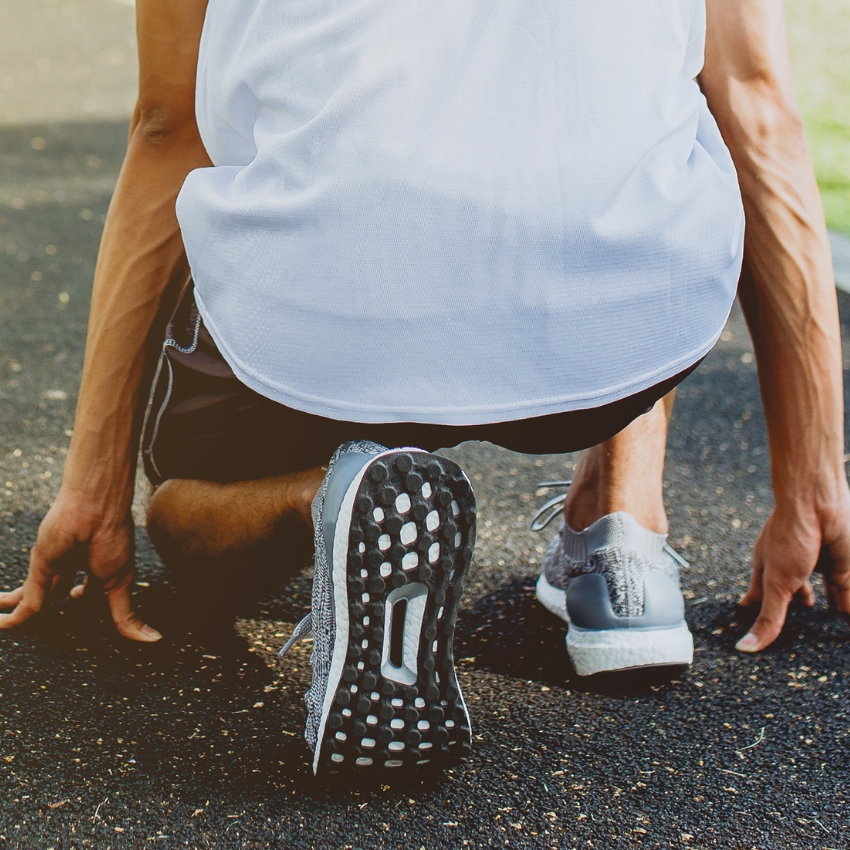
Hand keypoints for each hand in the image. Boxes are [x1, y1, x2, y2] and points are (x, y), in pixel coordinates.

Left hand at [0, 489, 160, 641]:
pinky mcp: (38, 568)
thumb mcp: (120, 583)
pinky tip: (3, 626)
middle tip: (38, 622)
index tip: (75, 599)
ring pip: (33, 597)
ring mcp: (53, 566)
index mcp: (95, 565)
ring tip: (3, 625)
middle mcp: (71, 565)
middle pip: (56, 591)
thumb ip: (125, 614)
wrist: (96, 509)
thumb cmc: (114, 538)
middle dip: (48, 603)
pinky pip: (25, 601)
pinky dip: (14, 617)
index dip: (80, 596)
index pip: (85, 586)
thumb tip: (154, 639)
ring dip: (17, 611)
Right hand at [736, 487, 849, 651]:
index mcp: (768, 570)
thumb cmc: (788, 536)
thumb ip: (769, 618)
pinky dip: (845, 610)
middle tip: (793, 634)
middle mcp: (792, 570)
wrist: (819, 507)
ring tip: (826, 634)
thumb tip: (745, 647)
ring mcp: (818, 570)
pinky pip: (846, 596)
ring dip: (825, 614)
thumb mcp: (776, 585)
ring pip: (823, 599)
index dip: (755, 611)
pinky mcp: (842, 570)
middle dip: (794, 614)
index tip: (749, 624)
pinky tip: (846, 624)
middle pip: (792, 599)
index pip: (760, 597)